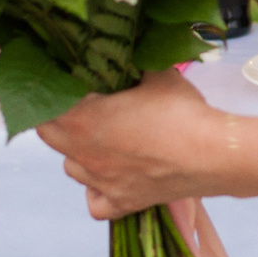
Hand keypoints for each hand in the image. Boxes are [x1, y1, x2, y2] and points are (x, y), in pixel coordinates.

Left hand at [36, 68, 225, 219]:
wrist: (212, 154)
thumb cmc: (181, 111)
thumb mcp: (157, 73)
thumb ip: (134, 63)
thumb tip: (127, 52)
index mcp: (84, 120)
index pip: (45, 108)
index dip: (52, 93)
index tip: (66, 82)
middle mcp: (85, 155)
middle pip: (51, 137)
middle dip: (60, 119)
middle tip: (82, 104)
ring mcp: (102, 183)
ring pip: (71, 168)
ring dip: (77, 152)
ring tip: (100, 138)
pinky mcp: (123, 203)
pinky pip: (95, 203)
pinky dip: (96, 191)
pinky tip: (111, 176)